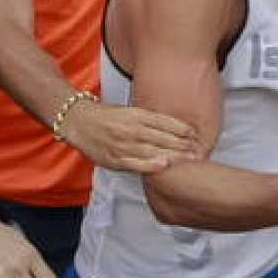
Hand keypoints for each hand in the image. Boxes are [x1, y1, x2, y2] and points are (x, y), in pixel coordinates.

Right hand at [61, 100, 199, 172]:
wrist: (78, 122)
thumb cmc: (106, 117)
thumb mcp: (129, 112)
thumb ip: (148, 120)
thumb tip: (173, 128)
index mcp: (135, 114)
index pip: (164, 121)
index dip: (182, 129)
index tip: (195, 134)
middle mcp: (130, 129)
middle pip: (162, 137)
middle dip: (183, 144)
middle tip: (199, 149)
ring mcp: (122, 145)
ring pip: (152, 151)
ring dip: (173, 155)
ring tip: (190, 159)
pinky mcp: (114, 159)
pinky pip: (135, 163)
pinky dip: (150, 165)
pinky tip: (164, 166)